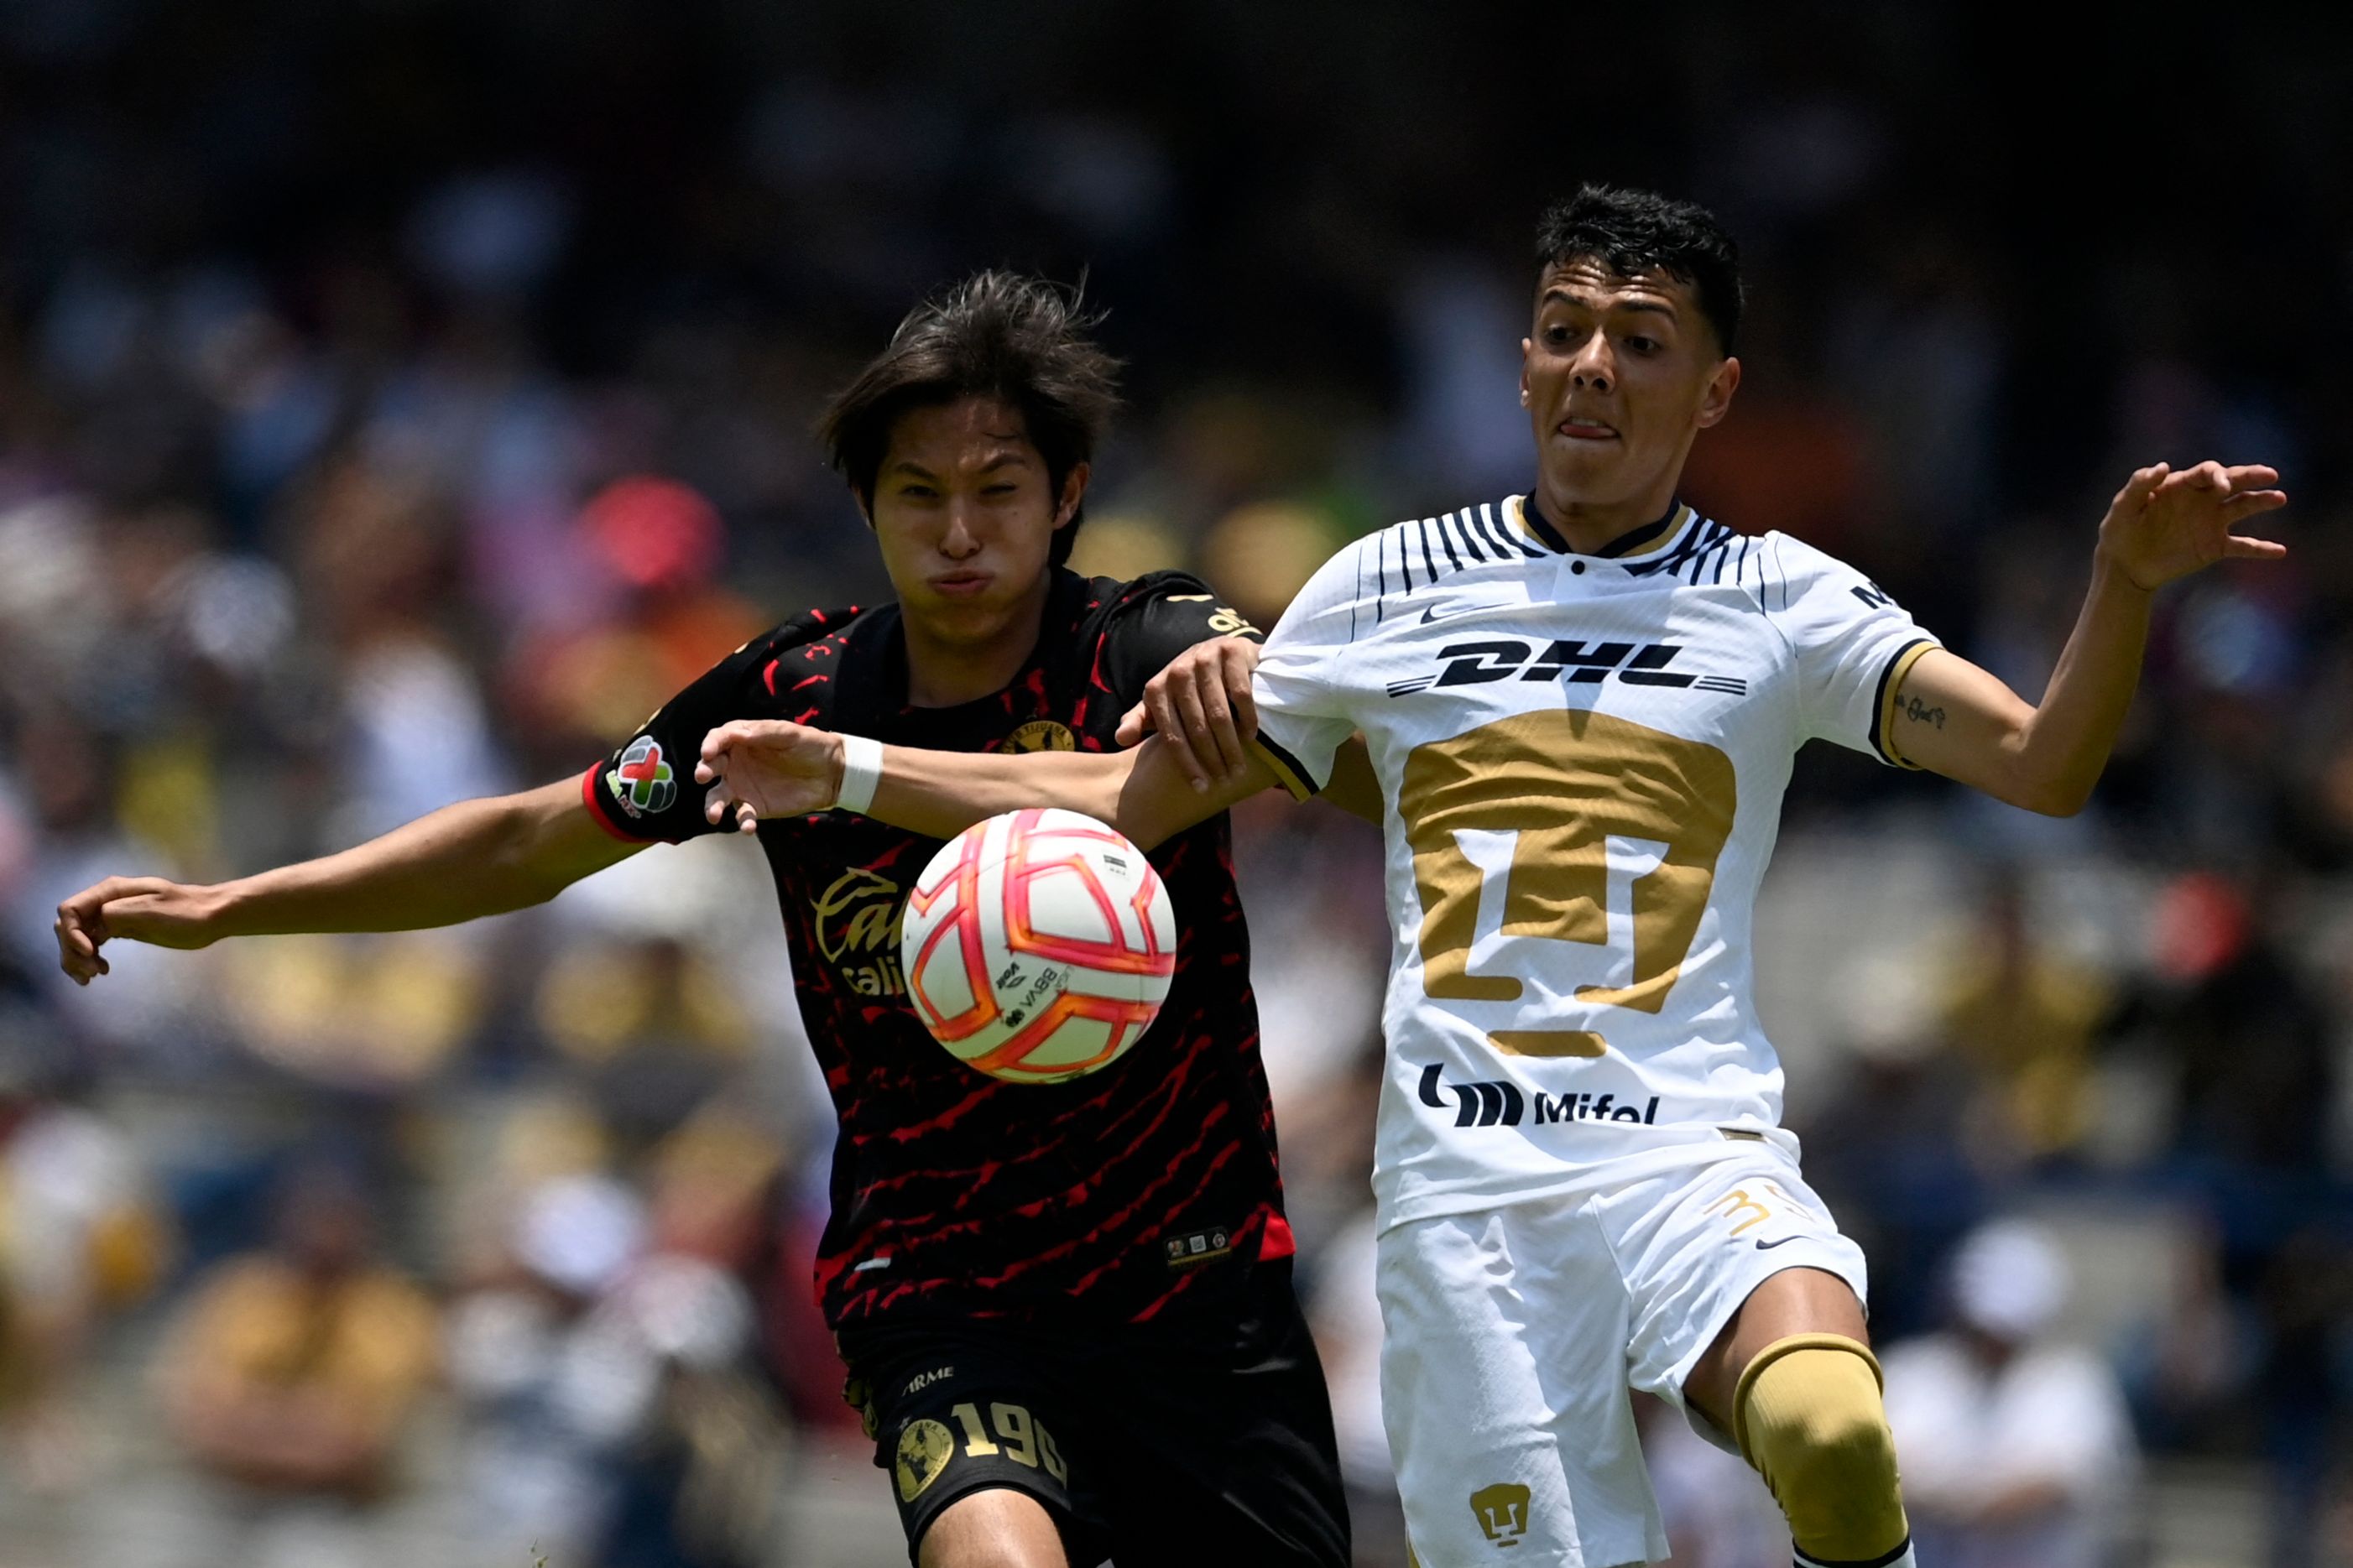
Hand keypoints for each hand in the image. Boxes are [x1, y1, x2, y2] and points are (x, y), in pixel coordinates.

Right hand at [55, 877, 222, 983]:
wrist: (212, 917)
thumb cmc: (187, 912)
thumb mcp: (152, 911)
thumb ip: (119, 913)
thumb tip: (96, 921)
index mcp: (112, 891)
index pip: (70, 910)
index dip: (71, 933)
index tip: (89, 952)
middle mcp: (107, 901)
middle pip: (69, 926)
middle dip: (73, 950)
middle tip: (92, 973)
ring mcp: (112, 916)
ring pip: (79, 937)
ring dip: (77, 958)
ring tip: (91, 978)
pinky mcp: (121, 929)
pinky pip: (93, 943)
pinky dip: (89, 959)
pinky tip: (100, 973)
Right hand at [695, 721, 844, 832]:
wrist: (831, 772)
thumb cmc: (809, 745)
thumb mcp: (788, 733)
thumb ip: (763, 732)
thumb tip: (736, 734)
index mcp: (742, 740)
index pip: (718, 739)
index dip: (710, 744)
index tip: (708, 752)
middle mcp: (736, 763)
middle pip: (712, 766)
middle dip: (703, 770)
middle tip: (702, 775)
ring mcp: (743, 786)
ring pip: (719, 796)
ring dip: (712, 805)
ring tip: (713, 814)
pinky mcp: (755, 807)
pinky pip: (743, 816)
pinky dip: (743, 823)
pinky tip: (748, 827)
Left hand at [1114, 636, 1260, 790]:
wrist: (1217, 650)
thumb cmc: (1187, 686)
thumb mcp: (1161, 701)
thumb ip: (1140, 719)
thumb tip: (1119, 739)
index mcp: (1156, 688)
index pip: (1171, 735)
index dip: (1187, 764)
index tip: (1201, 787)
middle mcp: (1177, 671)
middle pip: (1197, 728)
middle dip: (1212, 759)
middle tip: (1226, 780)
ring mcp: (1204, 659)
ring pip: (1219, 714)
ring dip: (1231, 746)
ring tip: (1239, 767)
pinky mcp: (1230, 651)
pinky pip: (1241, 694)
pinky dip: (1247, 718)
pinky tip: (1251, 737)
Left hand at [2096, 460, 2286, 591]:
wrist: (2124, 565)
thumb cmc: (2119, 531)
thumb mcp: (2123, 507)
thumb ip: (2139, 485)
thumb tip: (2161, 466)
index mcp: (2181, 486)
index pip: (2208, 472)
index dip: (2218, 475)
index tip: (2221, 487)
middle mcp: (2201, 501)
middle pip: (2232, 483)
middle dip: (2251, 476)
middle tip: (2271, 475)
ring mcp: (2210, 523)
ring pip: (2242, 508)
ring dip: (2261, 501)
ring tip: (2279, 497)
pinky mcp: (2213, 547)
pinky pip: (2242, 546)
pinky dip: (2260, 548)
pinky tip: (2279, 551)